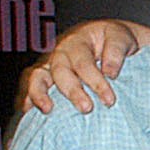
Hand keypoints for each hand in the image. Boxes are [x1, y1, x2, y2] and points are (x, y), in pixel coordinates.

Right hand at [17, 19, 149, 114]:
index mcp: (80, 40)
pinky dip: (28, 97)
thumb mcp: (122, 38)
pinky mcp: (45, 76)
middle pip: (60, 71)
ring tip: (47, 109)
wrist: (109, 38)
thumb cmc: (116, 40)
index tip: (110, 100)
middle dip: (72, 91)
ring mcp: (50, 63)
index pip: (84, 63)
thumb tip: (110, 72)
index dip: (96, 82)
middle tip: (87, 109)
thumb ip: (116, 52)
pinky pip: (30, 85)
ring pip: (37, 75)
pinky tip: (28, 111)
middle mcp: (61, 51)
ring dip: (40, 93)